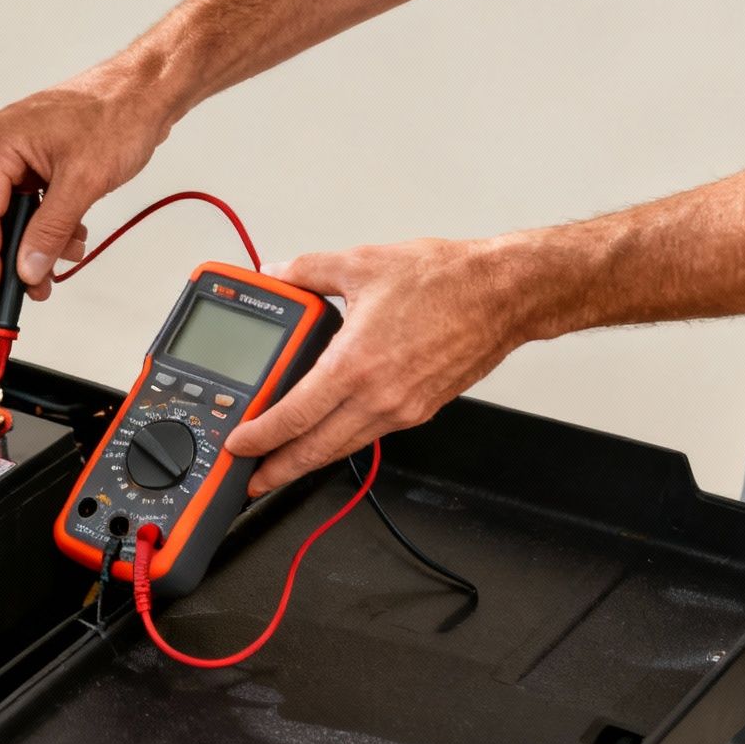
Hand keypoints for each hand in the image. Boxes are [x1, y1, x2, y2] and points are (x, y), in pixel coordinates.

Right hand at [0, 56, 175, 301]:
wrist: (148, 91)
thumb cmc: (119, 113)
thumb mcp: (83, 181)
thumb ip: (50, 230)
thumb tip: (28, 266)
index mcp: (0, 141)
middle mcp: (2, 143)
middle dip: (15, 253)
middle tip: (33, 284)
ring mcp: (20, 149)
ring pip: (14, 211)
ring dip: (37, 239)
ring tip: (64, 255)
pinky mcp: (38, 156)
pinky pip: (32, 199)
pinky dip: (49, 222)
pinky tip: (71, 234)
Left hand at [222, 237, 535, 494]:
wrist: (506, 293)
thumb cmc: (447, 280)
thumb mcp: (362, 263)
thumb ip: (308, 270)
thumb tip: (277, 274)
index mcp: (356, 364)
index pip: (294, 415)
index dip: (260, 437)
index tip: (238, 445)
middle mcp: (380, 396)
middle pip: (316, 449)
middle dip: (278, 469)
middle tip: (249, 479)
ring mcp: (403, 409)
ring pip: (344, 447)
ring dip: (308, 461)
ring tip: (281, 465)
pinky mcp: (421, 409)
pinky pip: (370, 434)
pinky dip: (341, 441)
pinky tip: (327, 435)